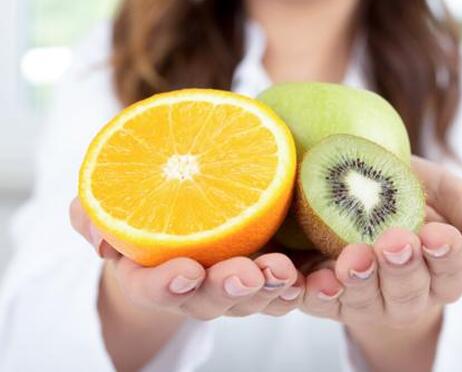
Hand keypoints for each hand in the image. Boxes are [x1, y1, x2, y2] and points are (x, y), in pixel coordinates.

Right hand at [69, 198, 304, 320]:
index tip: (184, 271)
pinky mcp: (267, 270)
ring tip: (288, 272)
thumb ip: (94, 216)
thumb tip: (95, 227)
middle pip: (213, 299)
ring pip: (256, 297)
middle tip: (248, 273)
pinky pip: (287, 284)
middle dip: (230, 288)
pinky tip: (321, 275)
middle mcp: (197, 289)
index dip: (166, 286)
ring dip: (273, 289)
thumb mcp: (112, 208)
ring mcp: (235, 283)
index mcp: (154, 276)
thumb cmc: (142, 214)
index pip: (154, 289)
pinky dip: (305, 283)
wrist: (179, 220)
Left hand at [298, 156, 461, 357]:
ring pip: (364, 299)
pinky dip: (317, 295)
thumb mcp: (443, 192)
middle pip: (408, 291)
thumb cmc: (405, 198)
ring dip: (360, 281)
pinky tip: (314, 282)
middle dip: (401, 268)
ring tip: (354, 259)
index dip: (447, 256)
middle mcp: (405, 293)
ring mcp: (364, 298)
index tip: (436, 235)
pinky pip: (319, 304)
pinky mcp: (325, 297)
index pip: (452, 270)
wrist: (355, 204)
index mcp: (440, 269)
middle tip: (393, 242)